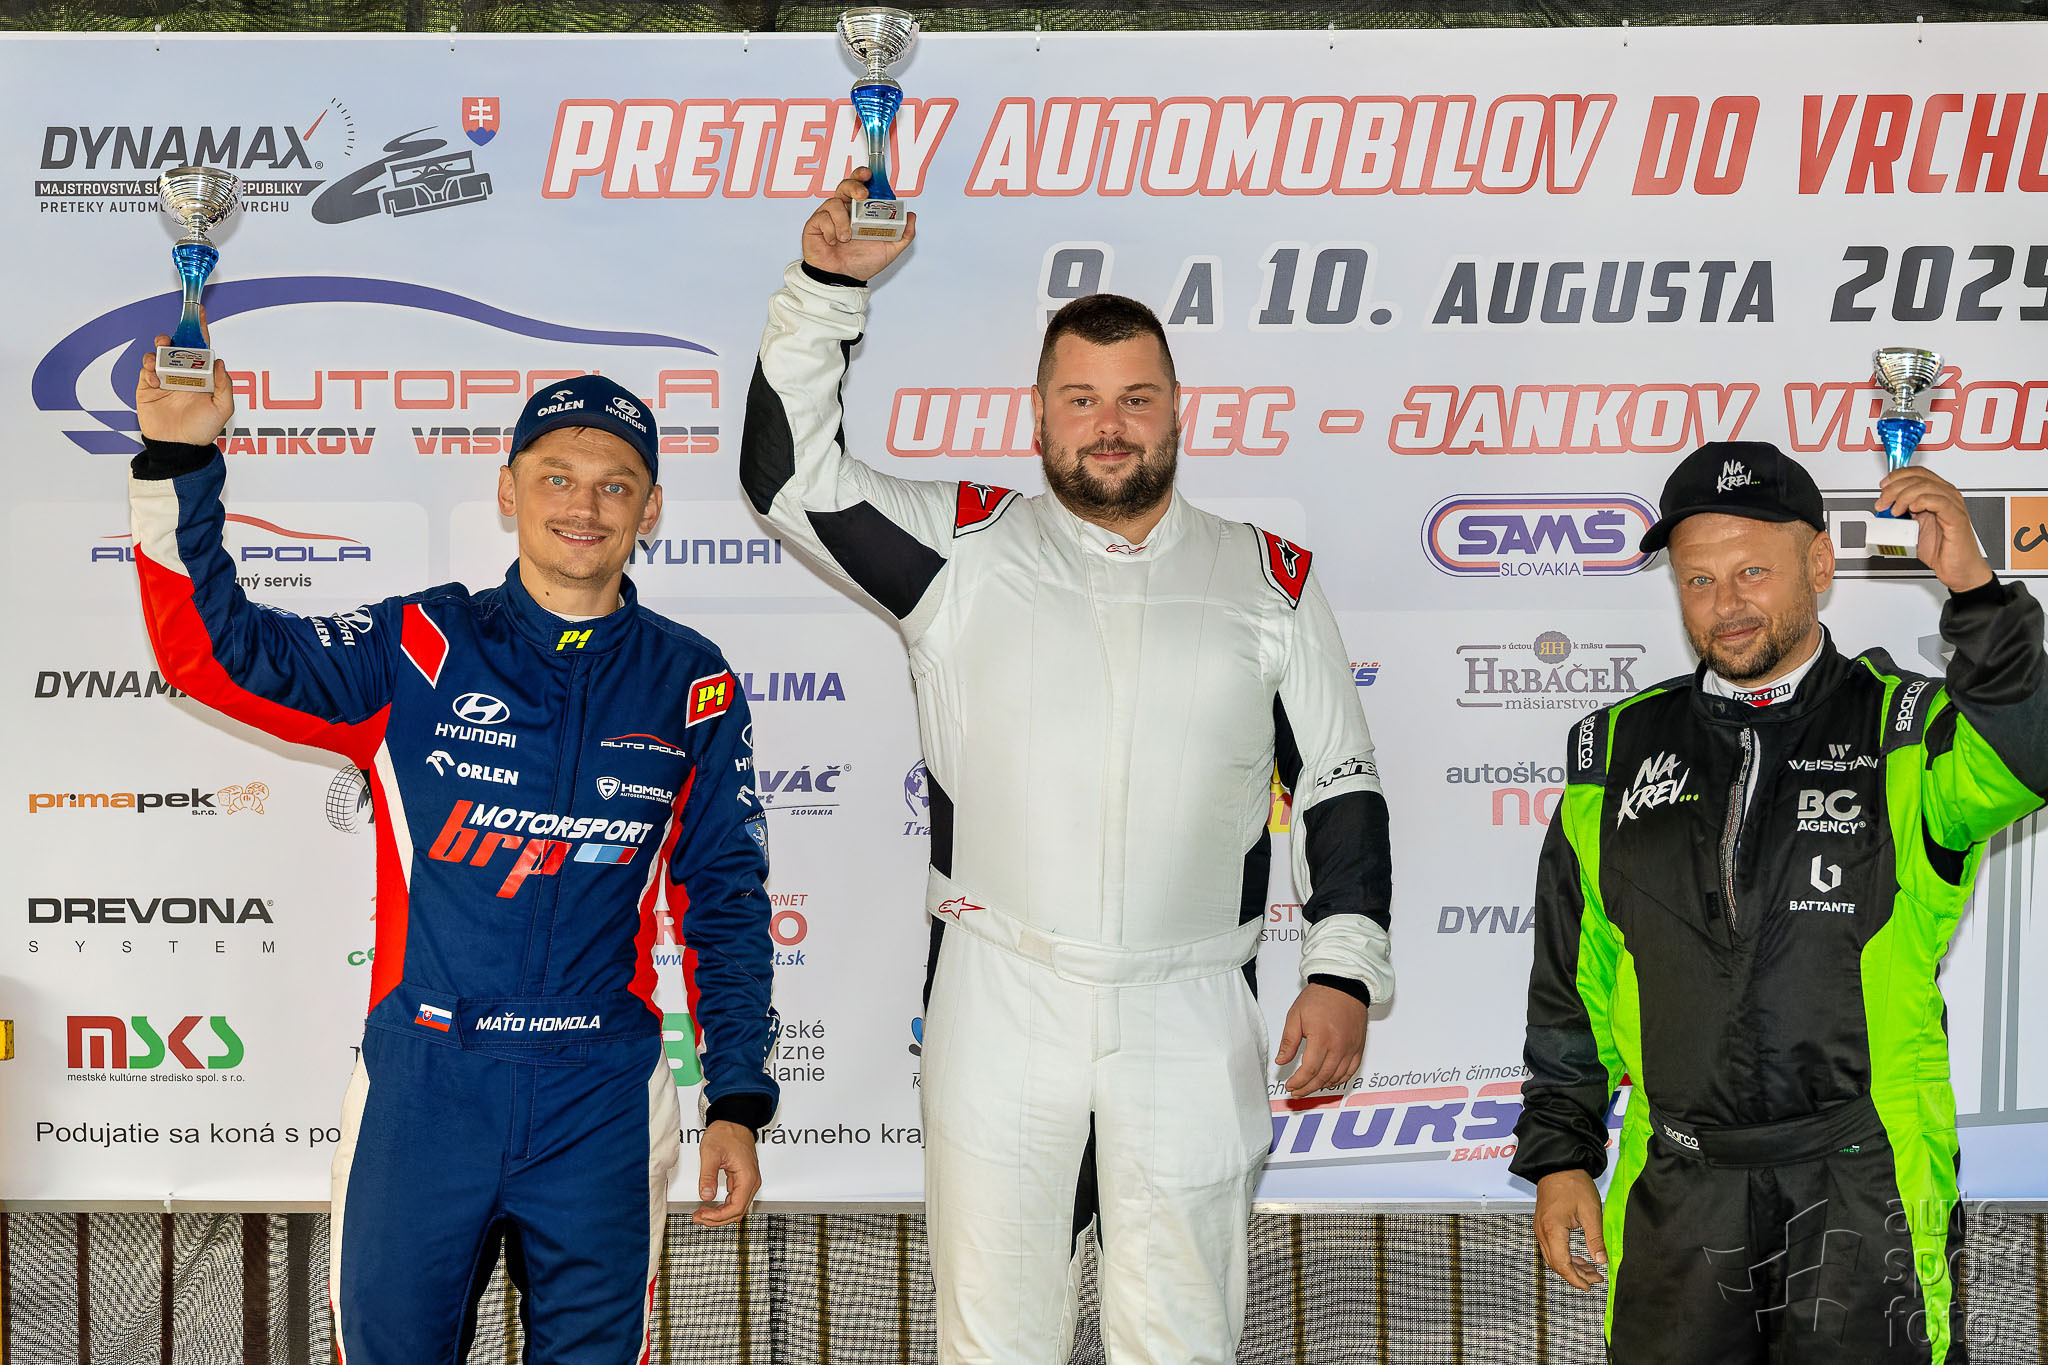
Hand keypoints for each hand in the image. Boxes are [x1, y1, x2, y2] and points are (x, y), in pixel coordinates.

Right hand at [137, 315, 233, 446]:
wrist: (179, 448)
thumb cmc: (202, 431)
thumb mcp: (222, 408)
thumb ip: (224, 385)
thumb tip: (220, 362)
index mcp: (202, 376)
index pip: (201, 349)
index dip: (199, 330)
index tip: (199, 312)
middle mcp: (183, 375)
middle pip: (176, 347)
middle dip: (172, 338)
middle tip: (169, 340)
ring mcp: (164, 380)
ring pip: (158, 355)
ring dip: (157, 352)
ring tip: (158, 360)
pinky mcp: (147, 388)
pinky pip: (145, 371)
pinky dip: (148, 371)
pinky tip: (155, 381)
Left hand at [690, 1119, 760, 1227]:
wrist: (735, 1120)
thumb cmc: (727, 1132)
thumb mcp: (711, 1153)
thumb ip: (708, 1176)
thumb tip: (706, 1195)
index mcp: (747, 1177)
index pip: (736, 1208)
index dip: (718, 1216)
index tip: (702, 1214)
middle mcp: (751, 1181)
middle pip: (737, 1212)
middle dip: (717, 1218)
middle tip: (698, 1217)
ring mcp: (748, 1181)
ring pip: (737, 1208)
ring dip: (720, 1215)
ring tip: (702, 1213)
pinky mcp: (743, 1179)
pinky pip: (736, 1200)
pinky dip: (723, 1206)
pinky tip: (711, 1205)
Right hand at [801, 168, 916, 282]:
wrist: (842, 281)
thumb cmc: (861, 264)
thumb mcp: (889, 250)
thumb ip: (903, 234)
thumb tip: (911, 216)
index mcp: (860, 212)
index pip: (861, 187)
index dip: (862, 177)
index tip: (869, 175)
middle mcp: (844, 211)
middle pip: (845, 185)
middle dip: (854, 185)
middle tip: (862, 196)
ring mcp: (828, 217)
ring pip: (833, 202)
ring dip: (843, 220)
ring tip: (846, 237)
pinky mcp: (815, 225)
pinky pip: (822, 218)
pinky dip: (831, 231)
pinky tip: (834, 242)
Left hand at [1274, 983, 1366, 1096]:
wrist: (1344, 986)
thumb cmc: (1320, 997)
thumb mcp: (1296, 1016)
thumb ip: (1289, 1041)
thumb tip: (1281, 1061)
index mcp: (1322, 1038)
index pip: (1309, 1070)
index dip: (1298, 1082)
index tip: (1289, 1085)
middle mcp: (1339, 1046)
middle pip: (1322, 1077)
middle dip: (1307, 1088)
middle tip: (1296, 1092)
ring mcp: (1351, 1048)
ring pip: (1336, 1077)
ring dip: (1321, 1086)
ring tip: (1308, 1087)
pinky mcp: (1358, 1047)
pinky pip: (1351, 1071)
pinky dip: (1339, 1080)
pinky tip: (1328, 1081)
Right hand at [1533, 1170, 1607, 1289]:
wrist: (1558, 1164)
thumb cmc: (1573, 1183)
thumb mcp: (1591, 1211)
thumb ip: (1596, 1238)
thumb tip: (1601, 1261)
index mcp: (1552, 1229)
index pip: (1562, 1264)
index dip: (1576, 1279)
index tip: (1590, 1286)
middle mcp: (1542, 1231)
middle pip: (1556, 1263)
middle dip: (1575, 1275)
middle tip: (1596, 1279)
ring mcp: (1540, 1228)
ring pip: (1553, 1257)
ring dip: (1571, 1266)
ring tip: (1591, 1270)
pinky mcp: (1543, 1224)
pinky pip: (1552, 1247)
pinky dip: (1566, 1256)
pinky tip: (1580, 1257)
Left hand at [1876, 466, 1993, 592]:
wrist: (1957, 569)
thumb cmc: (1941, 549)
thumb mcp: (1914, 526)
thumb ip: (1903, 512)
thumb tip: (1885, 505)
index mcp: (1938, 495)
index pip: (1918, 473)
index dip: (1898, 476)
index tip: (1883, 486)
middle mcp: (1947, 496)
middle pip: (1919, 478)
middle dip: (1894, 488)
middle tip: (1883, 503)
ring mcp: (1953, 506)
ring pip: (1926, 487)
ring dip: (1904, 496)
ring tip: (1895, 511)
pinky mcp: (1956, 518)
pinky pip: (1939, 501)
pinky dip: (1922, 501)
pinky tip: (1913, 510)